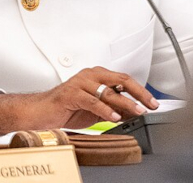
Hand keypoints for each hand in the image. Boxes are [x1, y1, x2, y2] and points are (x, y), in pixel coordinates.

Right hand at [0, 67, 159, 135]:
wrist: (40, 112)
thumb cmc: (65, 108)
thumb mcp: (95, 109)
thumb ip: (113, 108)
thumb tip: (133, 112)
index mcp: (97, 76)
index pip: (124, 80)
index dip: (140, 90)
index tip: (152, 102)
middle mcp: (90, 76)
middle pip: (120, 81)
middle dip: (139, 93)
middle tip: (150, 105)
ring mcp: (80, 83)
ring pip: (108, 91)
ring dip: (125, 103)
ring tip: (137, 111)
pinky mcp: (71, 94)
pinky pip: (92, 101)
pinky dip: (105, 110)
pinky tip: (115, 117)